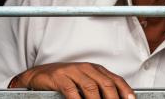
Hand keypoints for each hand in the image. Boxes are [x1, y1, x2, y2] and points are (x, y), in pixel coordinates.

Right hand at [9, 62, 134, 98]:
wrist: (39, 75)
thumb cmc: (64, 79)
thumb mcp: (84, 81)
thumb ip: (98, 88)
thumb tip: (113, 97)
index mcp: (95, 69)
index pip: (115, 79)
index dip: (125, 91)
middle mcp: (86, 68)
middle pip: (106, 84)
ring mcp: (72, 71)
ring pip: (91, 88)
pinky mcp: (59, 77)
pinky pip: (71, 90)